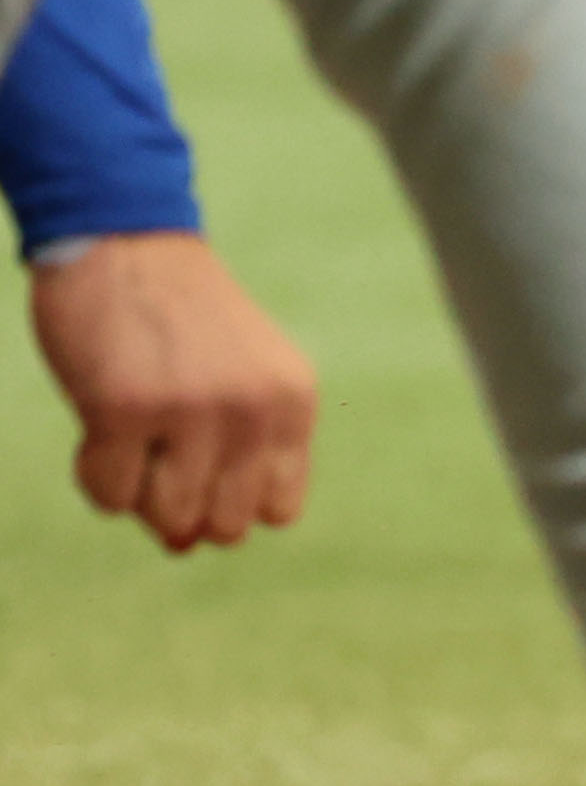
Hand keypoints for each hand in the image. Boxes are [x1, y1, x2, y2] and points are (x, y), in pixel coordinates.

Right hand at [29, 231, 313, 552]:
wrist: (122, 240)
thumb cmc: (176, 321)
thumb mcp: (237, 378)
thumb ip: (229, 460)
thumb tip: (182, 545)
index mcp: (291, 403)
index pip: (278, 511)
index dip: (230, 501)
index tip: (198, 465)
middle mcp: (251, 409)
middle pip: (225, 524)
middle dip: (182, 505)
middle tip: (154, 453)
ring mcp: (189, 409)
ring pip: (169, 518)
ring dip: (138, 494)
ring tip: (128, 441)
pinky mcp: (123, 407)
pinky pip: (109, 495)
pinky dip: (95, 477)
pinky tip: (95, 430)